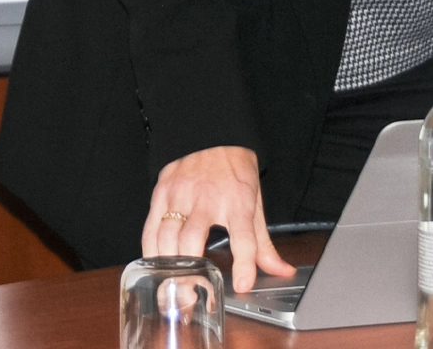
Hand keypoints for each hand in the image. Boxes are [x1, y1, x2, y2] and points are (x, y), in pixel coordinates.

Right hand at [141, 145, 295, 293]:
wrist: (214, 133)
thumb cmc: (235, 171)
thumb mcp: (255, 202)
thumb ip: (263, 243)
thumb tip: (281, 270)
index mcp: (238, 200)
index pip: (244, 235)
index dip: (244, 263)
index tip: (242, 285)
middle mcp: (209, 197)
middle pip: (194, 239)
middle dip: (189, 273)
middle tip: (189, 299)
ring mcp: (182, 193)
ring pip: (167, 236)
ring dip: (167, 267)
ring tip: (172, 288)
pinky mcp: (162, 190)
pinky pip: (151, 227)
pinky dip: (151, 250)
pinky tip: (156, 265)